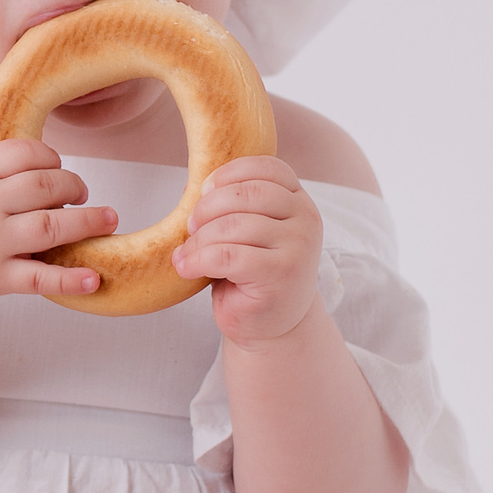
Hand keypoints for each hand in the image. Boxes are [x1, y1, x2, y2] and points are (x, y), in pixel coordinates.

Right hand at [0, 139, 117, 316]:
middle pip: (46, 187)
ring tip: (108, 219)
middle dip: (74, 186)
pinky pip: (39, 279)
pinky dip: (70, 279)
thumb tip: (15, 173)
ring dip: (87, 222)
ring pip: (51, 227)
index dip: (49, 157)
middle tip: (83, 193)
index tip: (55, 165)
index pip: (24, 153)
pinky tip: (94, 279)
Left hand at [173, 155, 323, 344]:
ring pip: (233, 225)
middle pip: (245, 194)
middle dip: (207, 208)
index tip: (205, 191)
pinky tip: (186, 268)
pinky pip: (227, 255)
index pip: (266, 168)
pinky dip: (198, 259)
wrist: (271, 325)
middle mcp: (306, 219)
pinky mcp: (280, 274)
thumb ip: (227, 205)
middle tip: (190, 228)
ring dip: (199, 239)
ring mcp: (298, 247)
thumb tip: (190, 183)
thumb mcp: (244, 232)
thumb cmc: (252, 273)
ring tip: (187, 253)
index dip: (229, 174)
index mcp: (298, 200)